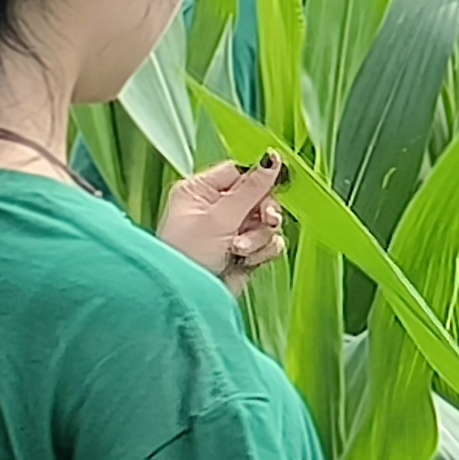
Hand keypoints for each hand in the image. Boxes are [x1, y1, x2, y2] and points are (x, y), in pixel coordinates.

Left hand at [159, 156, 288, 284]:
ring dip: (260, 237)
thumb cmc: (185, 256)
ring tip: (241, 249)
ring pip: (266, 223)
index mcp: (199, 192)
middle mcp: (214, 209)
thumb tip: (272, 159)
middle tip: (265, 220)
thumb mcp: (220, 216)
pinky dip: (263, 251)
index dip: (259, 180)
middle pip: (259, 197)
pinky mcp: (243, 252)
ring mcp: (229, 232)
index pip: (240, 172)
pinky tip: (247, 260)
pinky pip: (269, 243)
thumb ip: (252, 188)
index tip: (272, 187)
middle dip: (263, 214)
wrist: (187, 300)